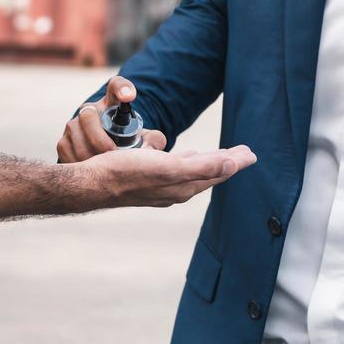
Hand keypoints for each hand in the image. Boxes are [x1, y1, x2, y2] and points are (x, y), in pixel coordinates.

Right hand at [57, 76, 169, 162]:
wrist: (104, 159)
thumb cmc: (127, 146)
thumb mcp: (143, 140)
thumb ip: (153, 140)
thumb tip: (153, 143)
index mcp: (113, 104)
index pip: (117, 86)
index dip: (122, 89)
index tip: (129, 96)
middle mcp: (90, 110)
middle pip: (88, 115)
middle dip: (98, 137)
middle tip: (111, 153)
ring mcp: (74, 125)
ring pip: (76, 135)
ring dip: (89, 153)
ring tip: (102, 167)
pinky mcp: (63, 141)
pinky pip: (67, 151)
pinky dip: (78, 163)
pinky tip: (90, 172)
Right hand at [81, 144, 255, 207]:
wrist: (92, 183)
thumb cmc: (126, 173)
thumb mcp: (168, 167)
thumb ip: (202, 166)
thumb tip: (233, 164)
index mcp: (184, 186)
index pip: (218, 172)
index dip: (235, 162)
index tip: (251, 153)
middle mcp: (176, 190)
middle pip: (209, 173)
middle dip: (226, 162)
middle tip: (243, 153)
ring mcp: (162, 188)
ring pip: (193, 173)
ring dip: (208, 162)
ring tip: (220, 155)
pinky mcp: (149, 182)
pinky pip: (177, 172)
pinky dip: (188, 163)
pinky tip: (185, 158)